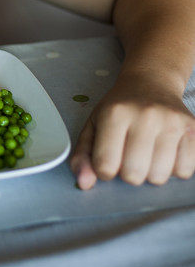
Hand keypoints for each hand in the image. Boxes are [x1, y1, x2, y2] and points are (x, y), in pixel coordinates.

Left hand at [70, 72, 194, 189]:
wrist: (151, 83)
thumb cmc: (119, 108)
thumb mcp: (94, 124)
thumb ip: (83, 154)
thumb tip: (84, 183)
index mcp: (115, 113)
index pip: (106, 166)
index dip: (104, 170)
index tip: (108, 159)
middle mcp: (146, 115)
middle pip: (134, 175)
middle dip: (128, 173)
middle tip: (129, 156)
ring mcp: (172, 122)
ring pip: (159, 177)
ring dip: (151, 173)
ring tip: (148, 153)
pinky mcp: (193, 129)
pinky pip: (184, 171)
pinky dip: (174, 169)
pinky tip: (166, 153)